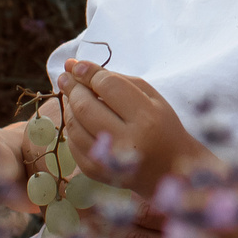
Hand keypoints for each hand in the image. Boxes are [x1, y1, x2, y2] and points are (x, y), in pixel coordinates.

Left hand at [61, 60, 206, 199]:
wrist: (170, 168)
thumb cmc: (162, 126)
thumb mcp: (151, 97)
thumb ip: (115, 79)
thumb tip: (75, 66)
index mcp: (146, 118)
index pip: (108, 86)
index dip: (88, 72)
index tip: (77, 65)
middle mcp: (125, 141)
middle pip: (85, 106)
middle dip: (72, 87)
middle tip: (66, 77)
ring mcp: (108, 160)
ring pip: (74, 125)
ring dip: (70, 106)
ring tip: (74, 96)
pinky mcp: (95, 172)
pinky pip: (72, 143)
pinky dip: (72, 127)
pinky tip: (80, 118)